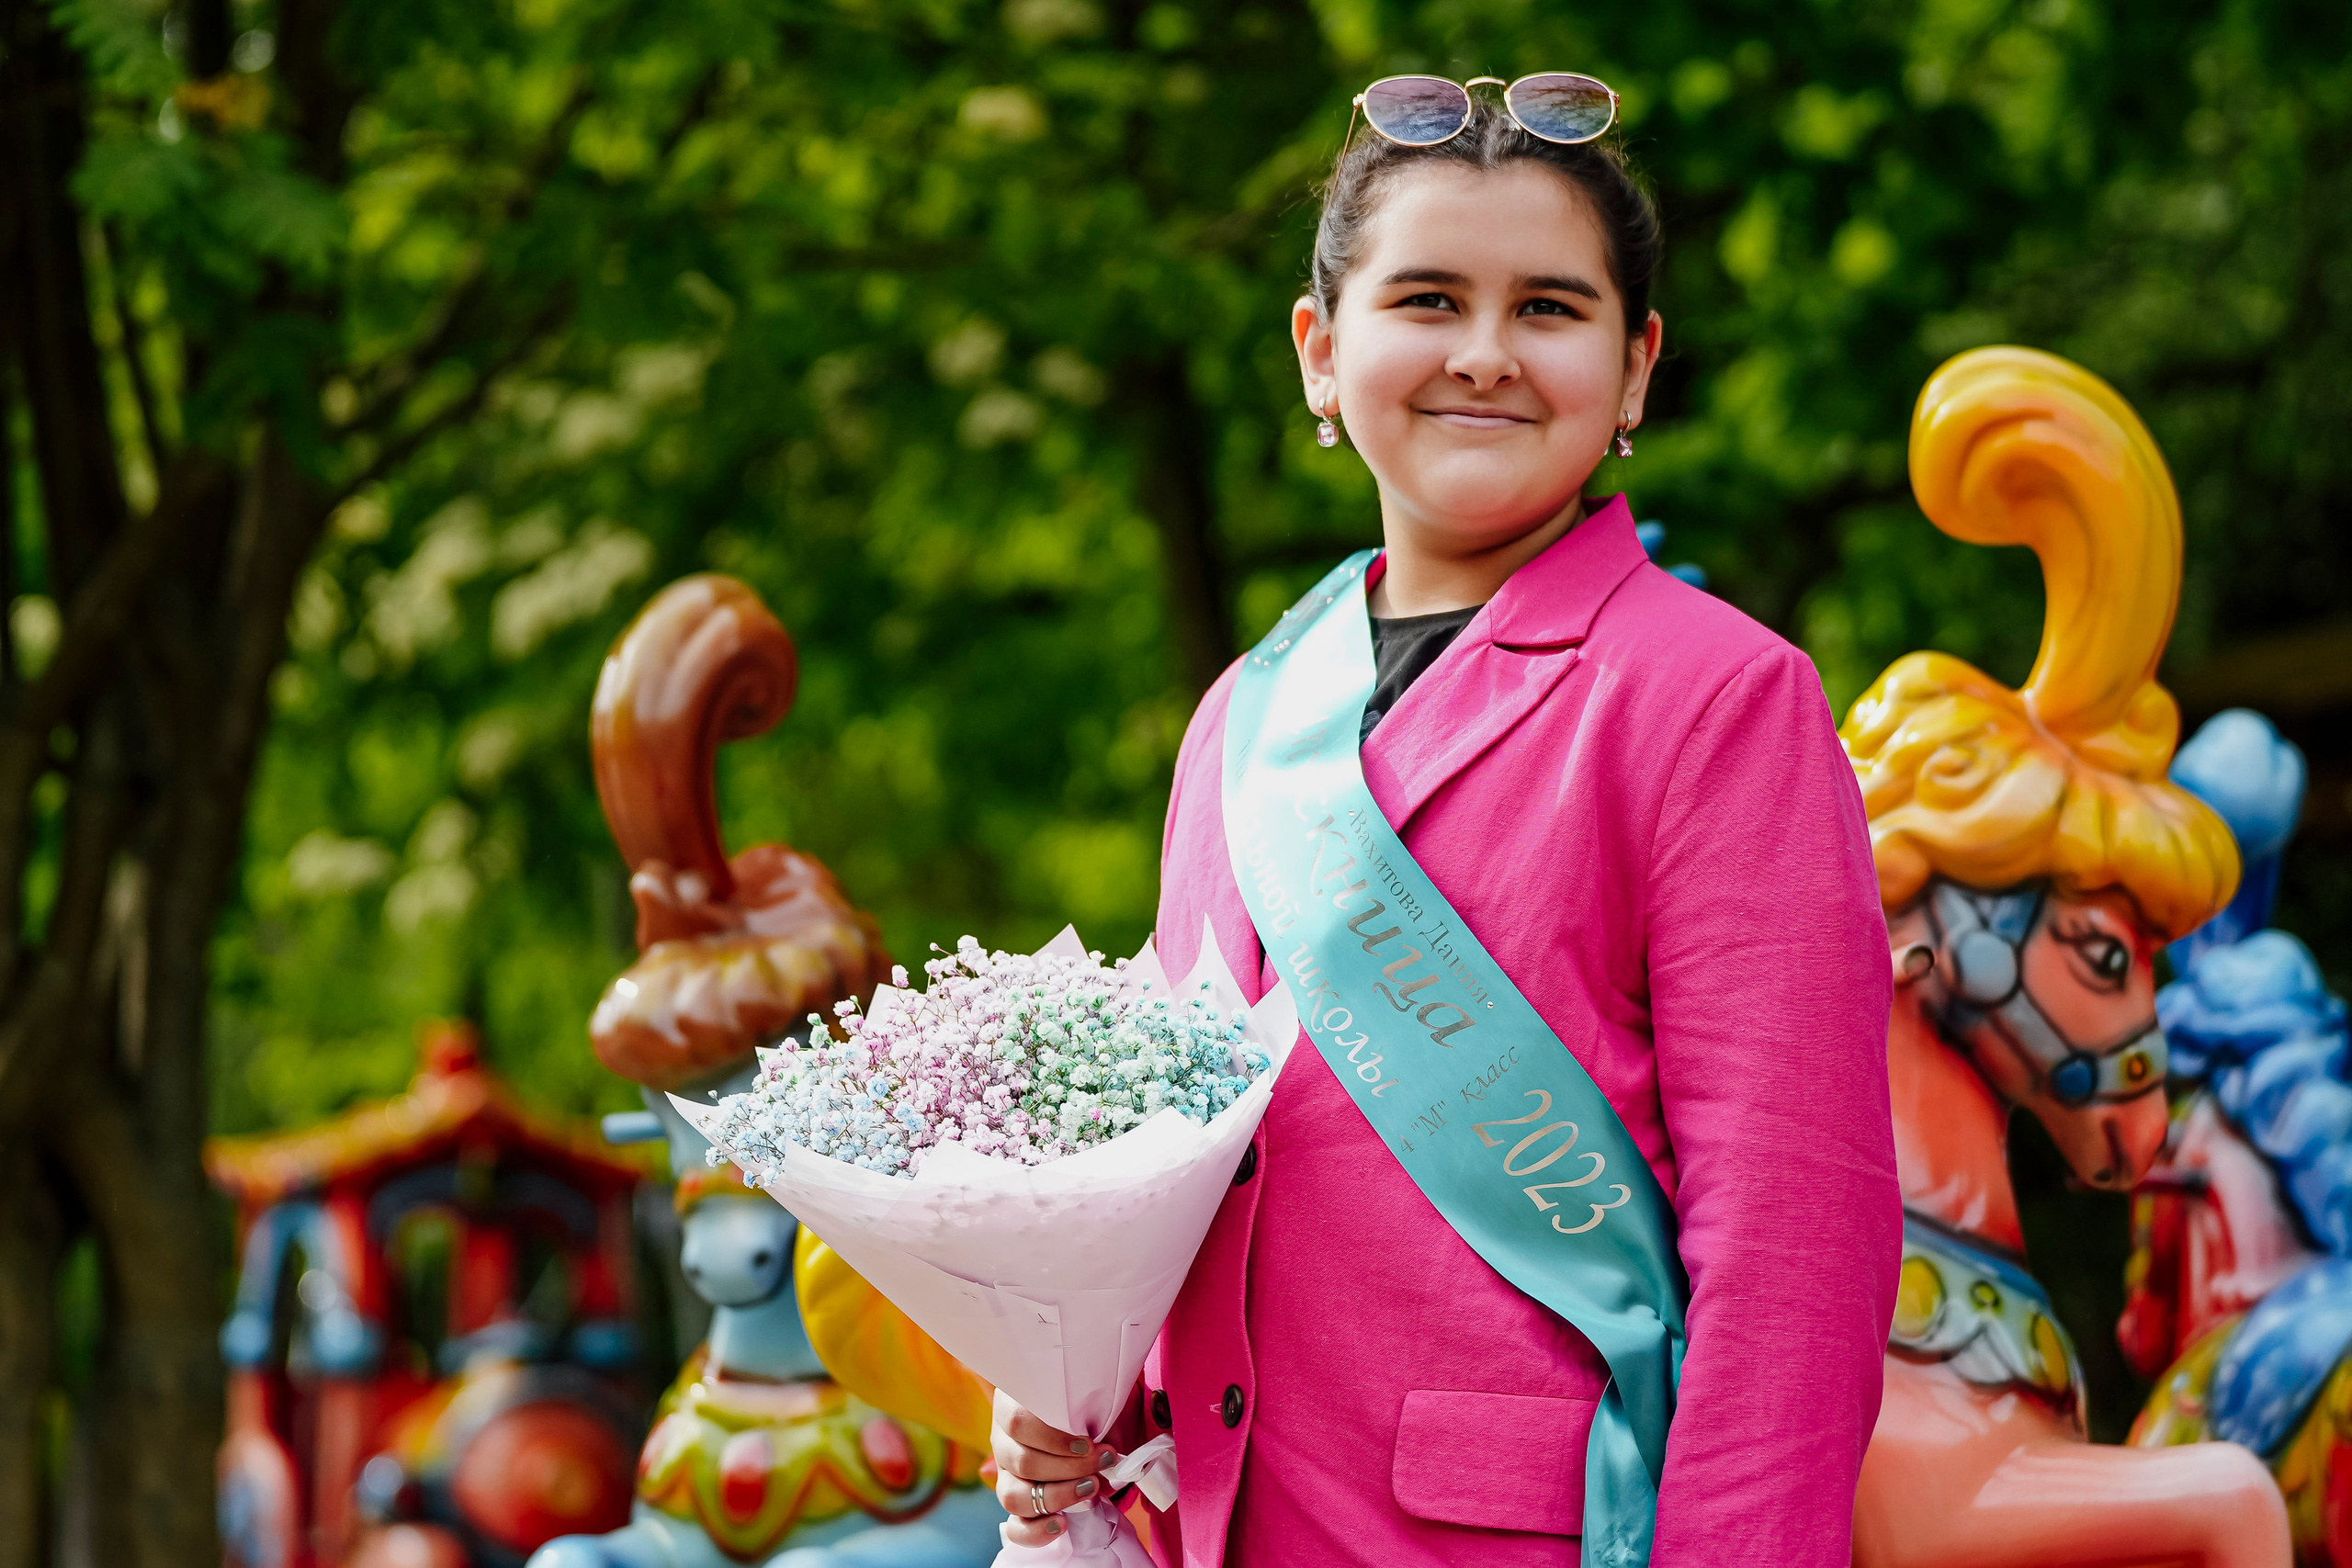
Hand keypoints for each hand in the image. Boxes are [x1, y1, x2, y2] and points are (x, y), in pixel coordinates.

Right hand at [992, 1388, 1117, 1546]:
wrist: (1078, 1426)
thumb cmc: (1083, 1410)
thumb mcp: (1087, 1403)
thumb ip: (1093, 1418)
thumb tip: (1107, 1450)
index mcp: (1012, 1406)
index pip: (1018, 1423)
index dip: (1052, 1438)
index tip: (1088, 1444)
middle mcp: (1002, 1440)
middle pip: (1022, 1462)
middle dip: (1068, 1468)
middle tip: (1102, 1463)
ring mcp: (1005, 1474)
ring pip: (1012, 1495)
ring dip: (1057, 1496)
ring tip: (1090, 1490)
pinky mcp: (1016, 1501)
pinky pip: (1014, 1527)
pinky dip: (1036, 1531)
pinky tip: (1062, 1524)